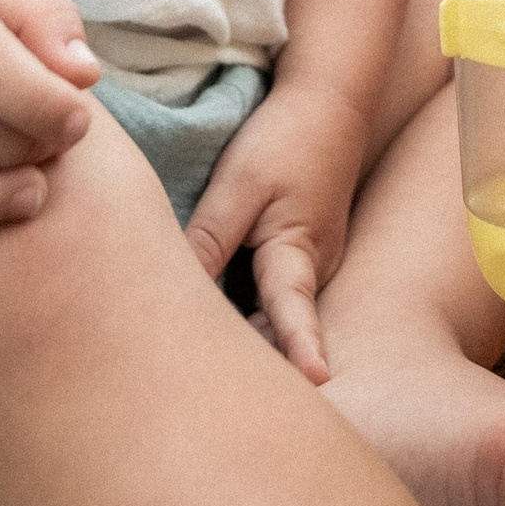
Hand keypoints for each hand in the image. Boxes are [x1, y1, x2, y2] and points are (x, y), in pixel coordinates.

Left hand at [183, 80, 368, 384]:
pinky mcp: (301, 254)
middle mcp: (314, 270)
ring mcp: (313, 264)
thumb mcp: (239, 185)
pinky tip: (212, 323)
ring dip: (246, 340)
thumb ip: (209, 239)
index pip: (294, 314)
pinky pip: (274, 295)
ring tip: (198, 379)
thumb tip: (175, 296)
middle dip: (256, 368)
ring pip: (274, 315)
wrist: (330, 100)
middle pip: (278, 331)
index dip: (300, 350)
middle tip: (210, 405)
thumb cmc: (284, 140)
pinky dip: (248, 311)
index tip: (318, 384)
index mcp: (299, 254)